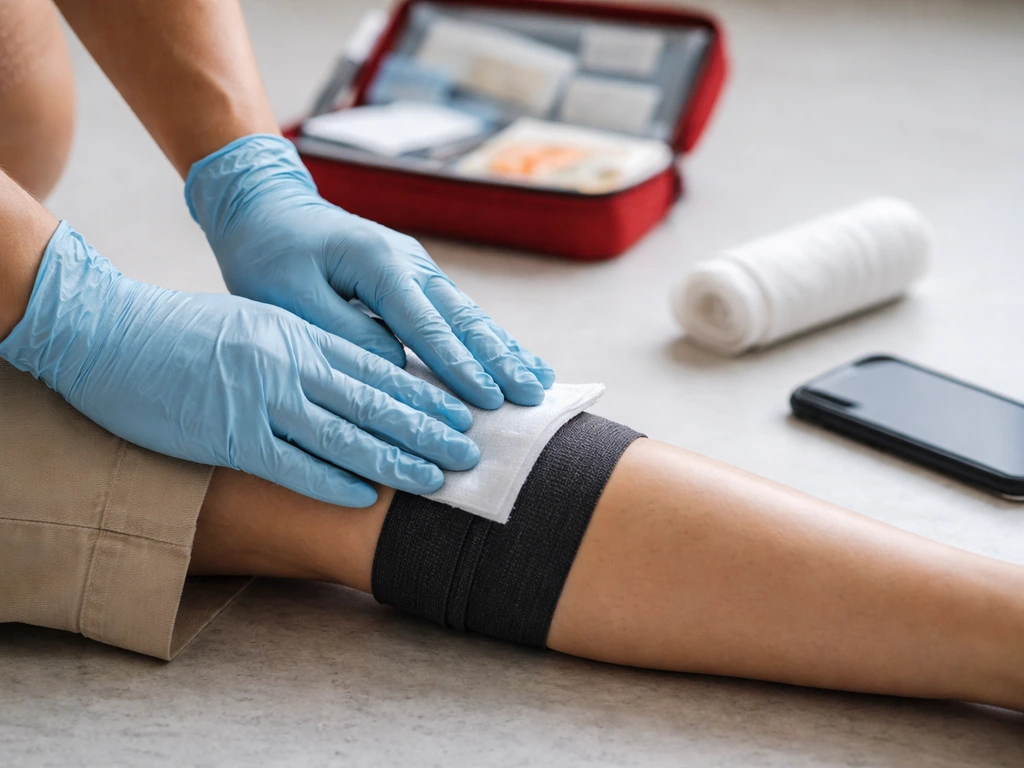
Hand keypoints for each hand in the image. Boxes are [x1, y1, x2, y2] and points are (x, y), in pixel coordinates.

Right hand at [0, 222, 478, 506]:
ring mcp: (260, 398)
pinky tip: (365, 496)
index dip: (422, 394)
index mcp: (298, 335)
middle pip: (374, 400)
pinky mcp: (228, 432)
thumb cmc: (183, 331)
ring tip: (437, 478)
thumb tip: (346, 380)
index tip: (459, 414)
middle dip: (428, 428)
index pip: (375, 368)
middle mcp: (289, 363)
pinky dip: (332, 480)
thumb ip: (302, 350)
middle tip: (471, 452)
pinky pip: (291, 462)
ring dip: (395, 459)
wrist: (109, 330)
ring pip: (344, 433)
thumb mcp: (255, 326)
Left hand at [184, 134, 554, 409]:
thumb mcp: (289, 295)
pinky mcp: (416, 279)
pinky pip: (459, 314)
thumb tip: (398, 364)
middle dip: (500, 359)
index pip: (425, 323)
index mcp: (377, 263)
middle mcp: (408, 262)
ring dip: (506, 350)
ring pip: (470, 315)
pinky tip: (516, 361)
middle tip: (532, 395)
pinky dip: (490, 340)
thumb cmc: (269, 253)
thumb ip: (345, 331)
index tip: (488, 398)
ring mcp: (418, 268)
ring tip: (541, 382)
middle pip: (463, 317)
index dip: (458, 364)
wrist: (267, 207)